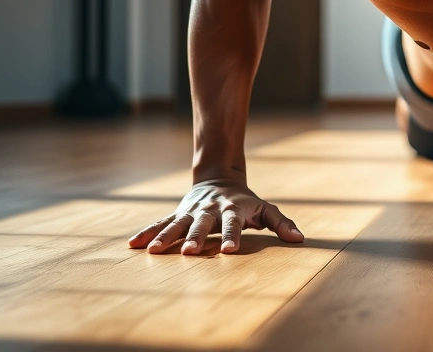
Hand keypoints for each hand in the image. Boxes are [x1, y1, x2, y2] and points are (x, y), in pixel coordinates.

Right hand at [128, 179, 302, 254]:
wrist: (219, 179)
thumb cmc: (246, 202)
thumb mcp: (265, 210)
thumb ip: (281, 223)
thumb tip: (299, 239)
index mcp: (232, 209)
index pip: (233, 224)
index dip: (232, 236)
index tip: (230, 250)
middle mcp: (210, 210)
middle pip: (203, 224)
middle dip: (197, 238)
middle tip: (191, 253)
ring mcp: (191, 211)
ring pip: (177, 223)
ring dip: (166, 236)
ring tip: (154, 251)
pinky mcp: (178, 213)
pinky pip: (160, 223)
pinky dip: (147, 232)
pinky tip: (133, 245)